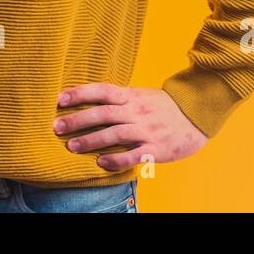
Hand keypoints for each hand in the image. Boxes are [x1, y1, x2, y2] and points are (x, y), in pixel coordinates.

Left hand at [52, 82, 217, 169]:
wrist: (197, 116)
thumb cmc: (163, 107)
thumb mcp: (140, 95)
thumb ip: (117, 97)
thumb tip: (86, 95)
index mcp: (132, 96)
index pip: (102, 90)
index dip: (80, 93)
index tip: (59, 98)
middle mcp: (138, 111)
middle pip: (104, 112)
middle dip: (78, 119)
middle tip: (56, 127)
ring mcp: (147, 129)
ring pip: (115, 133)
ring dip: (91, 140)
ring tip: (71, 147)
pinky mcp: (157, 148)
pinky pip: (134, 154)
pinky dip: (116, 158)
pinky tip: (100, 163)